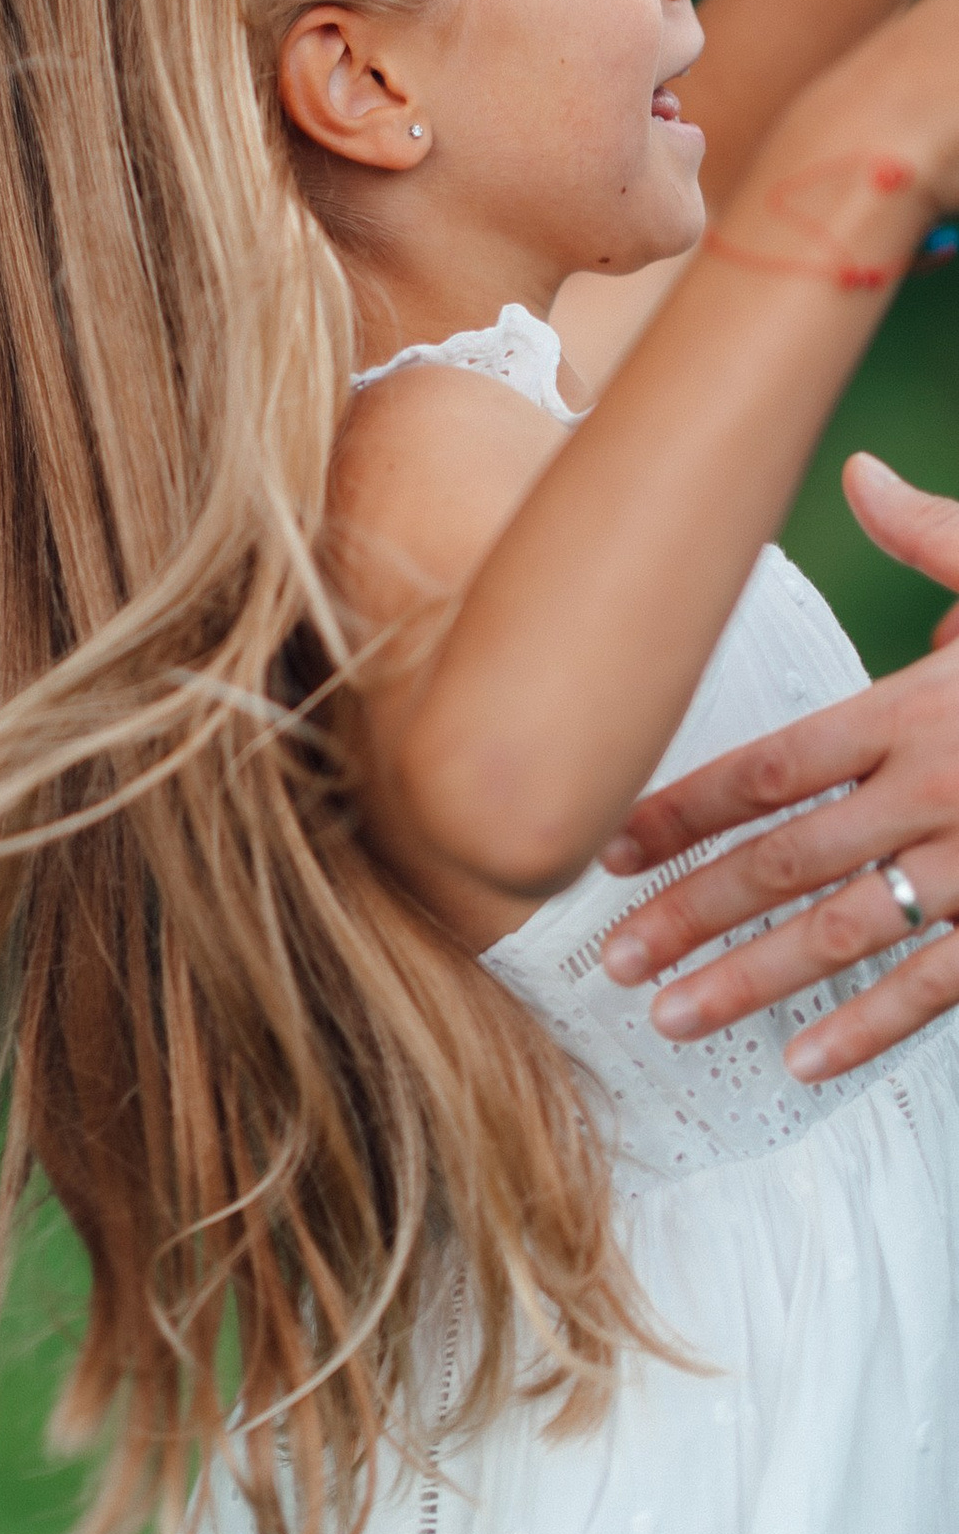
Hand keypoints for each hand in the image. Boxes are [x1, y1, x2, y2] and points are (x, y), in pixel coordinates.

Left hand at [594, 452, 958, 1081]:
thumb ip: (934, 537)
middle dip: (688, 910)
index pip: (767, 768)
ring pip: (842, 932)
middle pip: (781, 861)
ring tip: (672, 1014)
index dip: (679, 808)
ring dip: (750, 978)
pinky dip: (870, 1027)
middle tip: (612, 955)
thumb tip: (861, 473)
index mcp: (914, 713)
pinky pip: (937, 985)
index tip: (608, 845)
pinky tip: (806, 1060)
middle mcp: (932, 793)